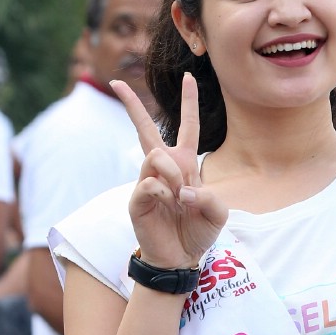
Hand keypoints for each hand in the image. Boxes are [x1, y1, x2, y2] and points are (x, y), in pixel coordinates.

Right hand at [112, 72, 228, 269]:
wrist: (181, 258)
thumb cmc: (198, 232)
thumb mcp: (218, 212)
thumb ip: (209, 196)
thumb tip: (181, 189)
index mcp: (185, 163)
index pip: (188, 126)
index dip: (189, 101)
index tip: (189, 76)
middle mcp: (162, 167)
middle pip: (145, 128)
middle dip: (132, 104)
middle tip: (117, 83)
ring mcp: (146, 181)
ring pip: (155, 156)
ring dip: (172, 174)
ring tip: (178, 197)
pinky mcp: (136, 198)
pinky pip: (149, 182)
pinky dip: (164, 193)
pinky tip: (168, 205)